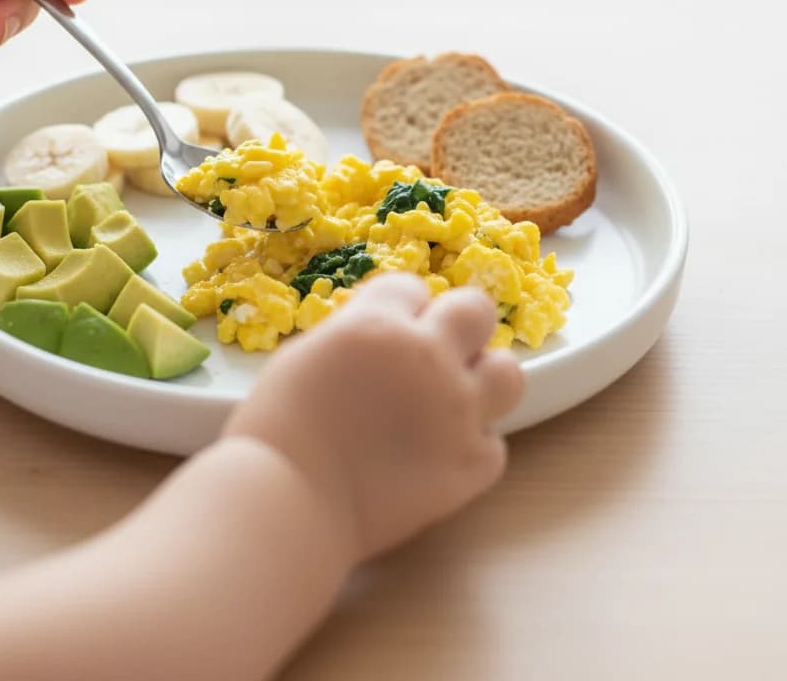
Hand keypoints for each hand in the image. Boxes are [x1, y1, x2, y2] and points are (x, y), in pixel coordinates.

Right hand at [225, 274, 523, 560]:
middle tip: (435, 351)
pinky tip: (439, 455)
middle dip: (457, 325)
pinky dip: (470, 447)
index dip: (398, 309)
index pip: (412, 287)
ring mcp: (458, 410)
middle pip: (476, 310)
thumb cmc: (278, 426)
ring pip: (509, 372)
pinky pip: (494, 443)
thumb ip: (353, 335)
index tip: (386, 333)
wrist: (288, 499)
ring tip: (454, 400)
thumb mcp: (304, 354)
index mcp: (379, 323)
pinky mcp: (472, 464)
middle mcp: (428, 356)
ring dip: (483, 379)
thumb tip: (379, 336)